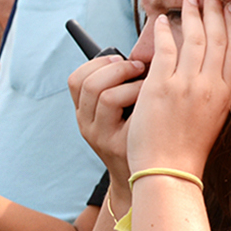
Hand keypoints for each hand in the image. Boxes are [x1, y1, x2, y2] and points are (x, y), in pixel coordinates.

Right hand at [67, 51, 144, 203]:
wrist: (150, 177)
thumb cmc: (142, 135)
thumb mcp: (124, 111)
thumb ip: (122, 86)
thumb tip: (139, 53)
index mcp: (84, 112)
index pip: (76, 79)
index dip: (97, 62)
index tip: (121, 58)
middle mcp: (86, 124)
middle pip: (88, 82)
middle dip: (116, 68)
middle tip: (139, 67)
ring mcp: (99, 136)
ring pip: (104, 94)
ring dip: (130, 82)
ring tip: (147, 84)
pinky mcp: (116, 144)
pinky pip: (123, 110)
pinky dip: (138, 96)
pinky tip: (153, 100)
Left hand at [125, 0, 230, 173]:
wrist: (169, 171)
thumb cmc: (188, 150)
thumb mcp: (213, 118)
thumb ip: (214, 91)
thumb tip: (211, 67)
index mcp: (225, 94)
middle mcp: (210, 86)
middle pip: (218, 38)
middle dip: (217, 10)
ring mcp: (186, 85)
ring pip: (194, 38)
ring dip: (192, 14)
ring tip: (189, 0)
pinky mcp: (161, 87)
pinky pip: (165, 49)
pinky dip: (163, 31)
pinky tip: (160, 20)